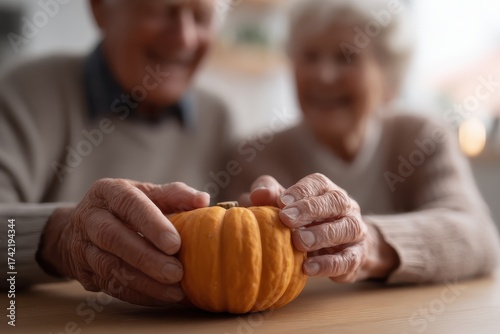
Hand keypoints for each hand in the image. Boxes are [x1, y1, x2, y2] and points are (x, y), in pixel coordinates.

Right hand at [39, 178, 208, 305]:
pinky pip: (110, 286)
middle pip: (114, 238)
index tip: (174, 244)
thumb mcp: (146, 193)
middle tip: (176, 273)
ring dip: (144, 282)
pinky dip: (138, 294)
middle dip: (147, 258)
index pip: (129, 205)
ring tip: (174, 291)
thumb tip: (202, 199)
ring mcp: (82, 246)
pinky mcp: (83, 271)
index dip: (152, 224)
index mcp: (108, 191)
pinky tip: (161, 297)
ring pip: (110, 266)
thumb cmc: (126, 207)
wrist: (80, 226)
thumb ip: (174, 195)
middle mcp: (90, 217)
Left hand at [244, 174, 398, 281]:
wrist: (340, 249)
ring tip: (299, 243)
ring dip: (322, 235)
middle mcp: (346, 207)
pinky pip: (348, 259)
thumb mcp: (285, 206)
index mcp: (326, 190)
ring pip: (346, 228)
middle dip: (310, 209)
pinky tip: (308, 268)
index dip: (300, 191)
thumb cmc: (304, 222)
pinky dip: (328, 264)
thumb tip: (256, 195)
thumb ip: (269, 196)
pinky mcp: (356, 257)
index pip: (318, 183)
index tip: (281, 202)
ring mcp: (355, 231)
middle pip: (335, 201)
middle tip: (287, 219)